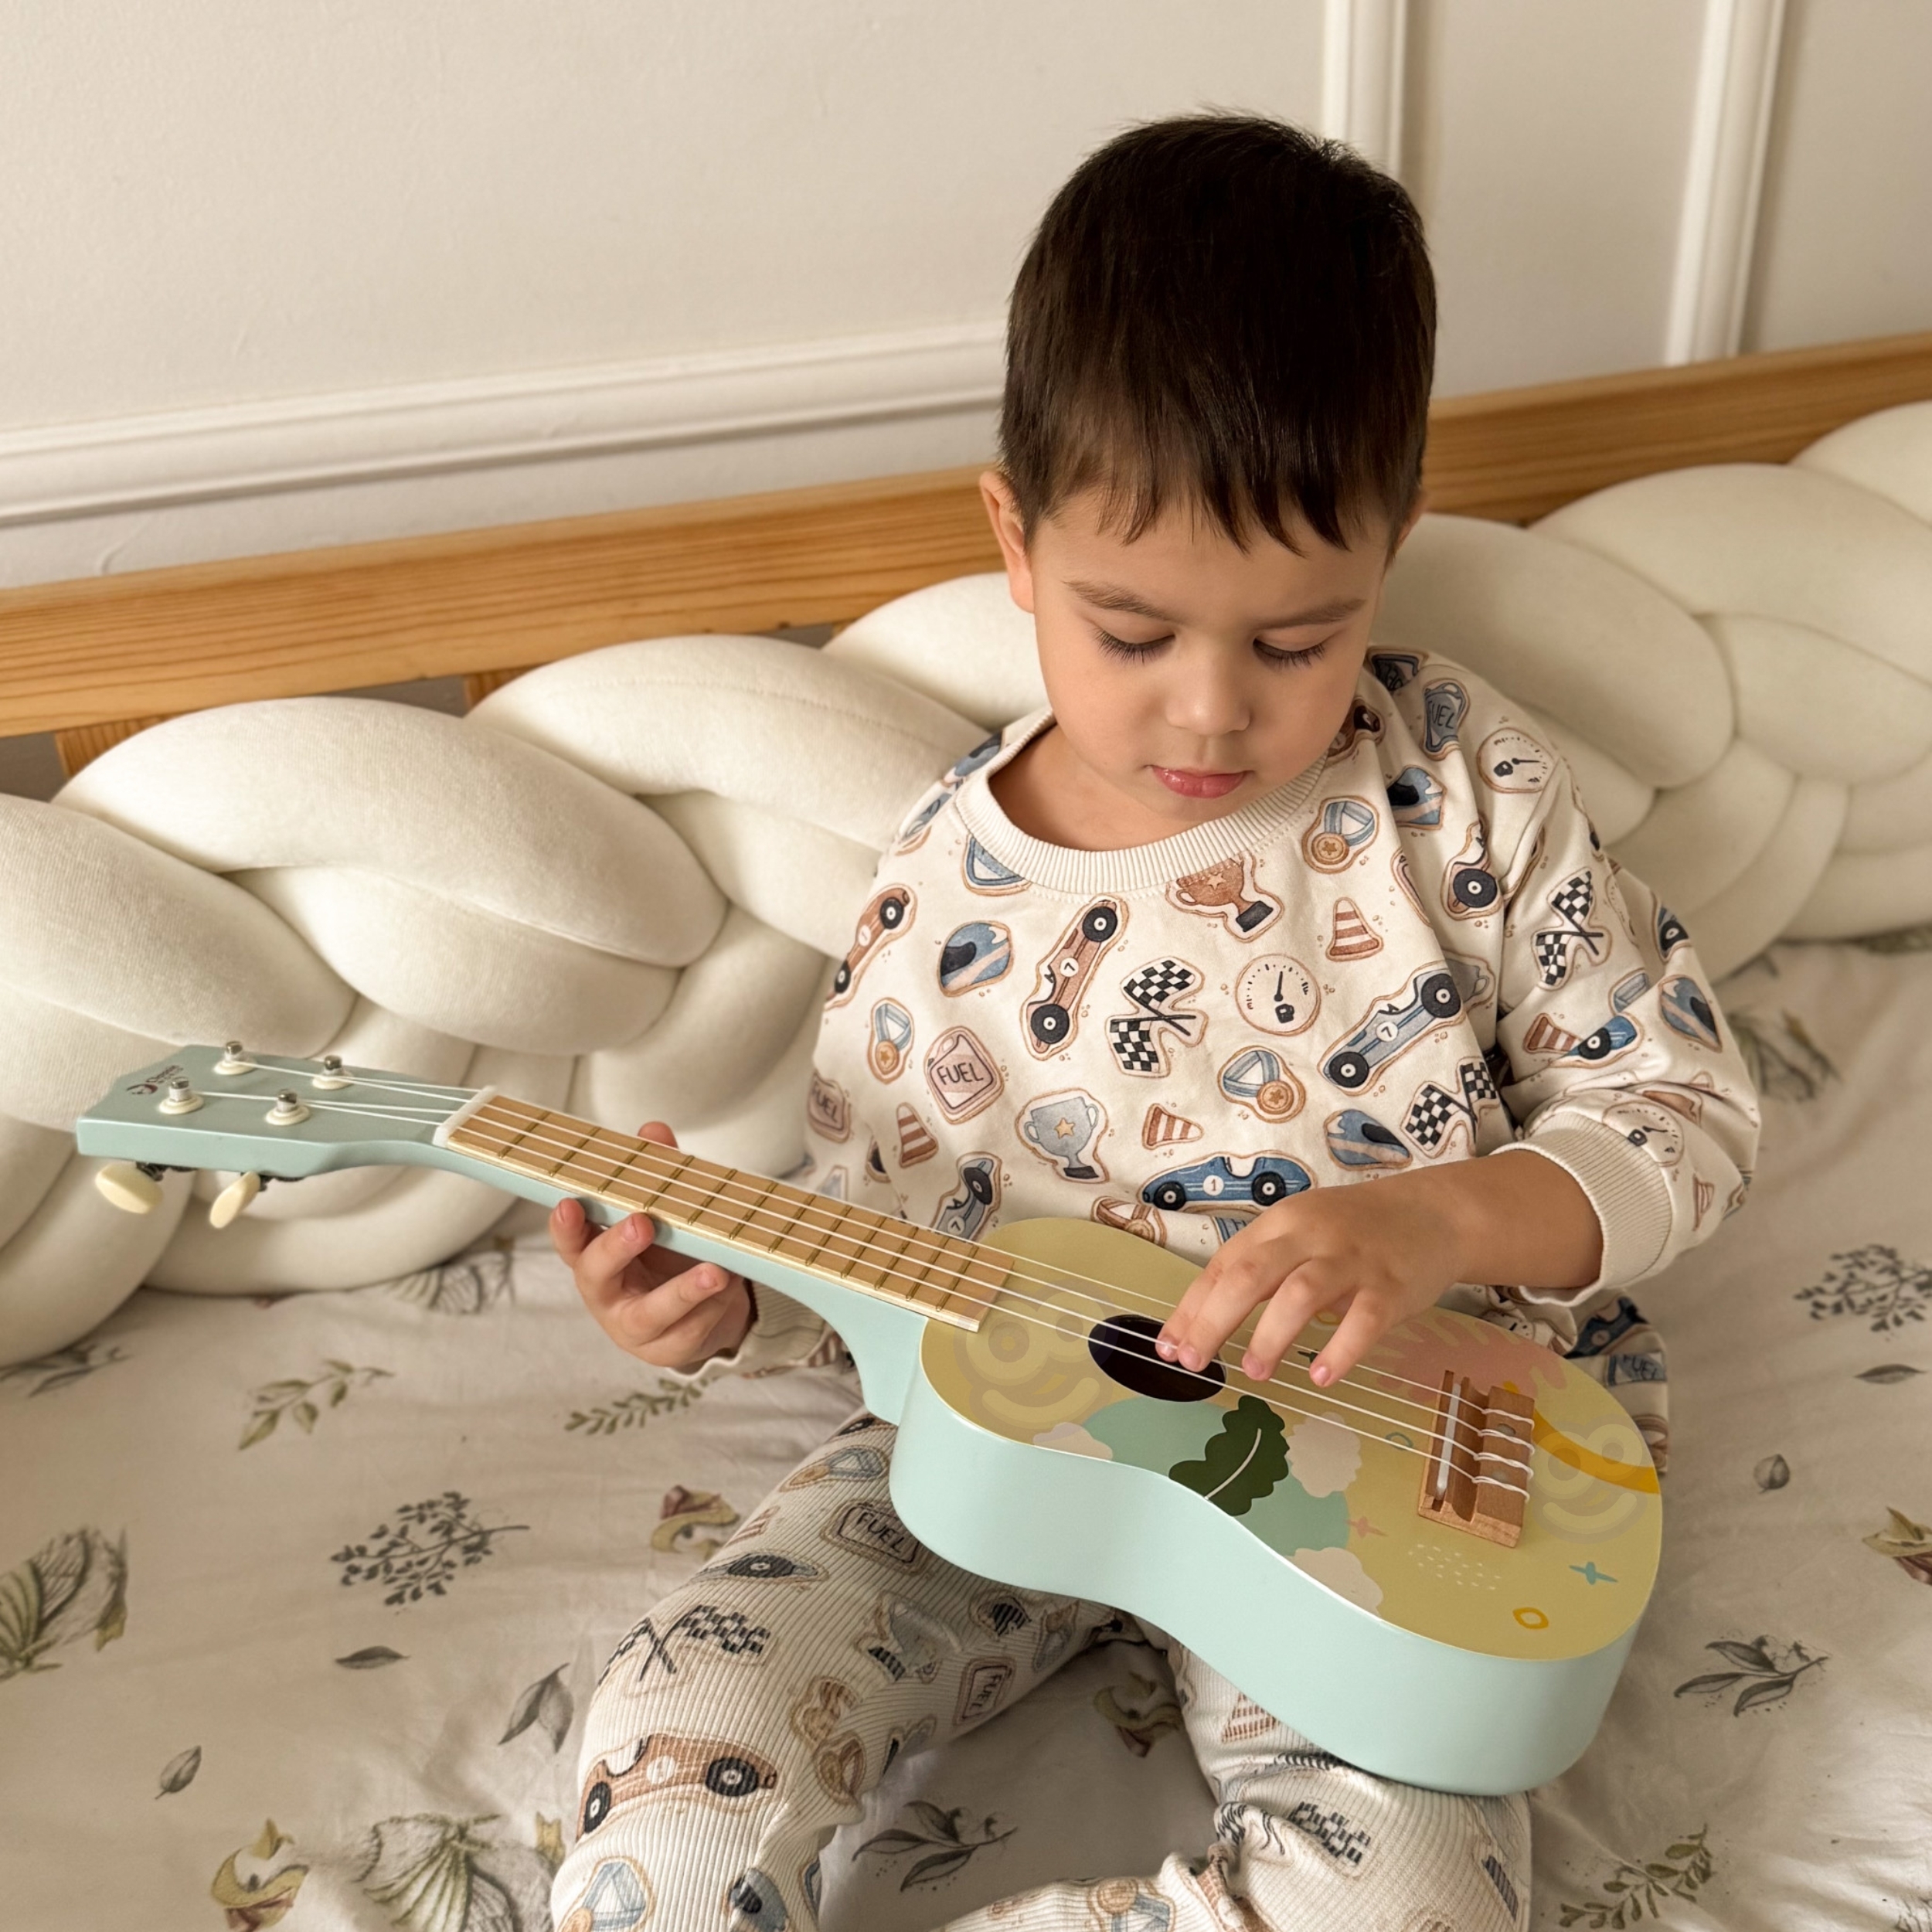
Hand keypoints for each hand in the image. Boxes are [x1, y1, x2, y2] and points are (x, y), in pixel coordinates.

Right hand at [549, 1121, 752, 1370]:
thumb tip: (653, 1132)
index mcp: (595, 1254)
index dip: (565, 1225)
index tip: (569, 1203)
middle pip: (596, 1275)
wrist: (704, 1309)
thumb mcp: (664, 1213)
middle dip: (616, 1248)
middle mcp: (606, 1292)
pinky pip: (687, 1332)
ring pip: (649, 1314)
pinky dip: (711, 1307)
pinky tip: (730, 1284)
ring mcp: (633, 1326)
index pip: (571, 1240)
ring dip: (682, 1291)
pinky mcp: (667, 1348)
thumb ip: (658, 1174)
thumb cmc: (669, 1254)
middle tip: (641, 1223)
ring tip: (714, 1270)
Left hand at [1157, 1176, 1458, 1391]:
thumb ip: (1259, 1270)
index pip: (1224, 1265)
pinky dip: (1340, 1350)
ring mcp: (1352, 1260)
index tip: (1169, 1348)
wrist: (1433, 1214)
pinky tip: (1322, 1377)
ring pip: (1300, 1293)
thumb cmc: (1354, 1232)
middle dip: (1215, 1320)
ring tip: (1255, 1372)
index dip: (1192, 1308)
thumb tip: (1203, 1321)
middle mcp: (1311, 1236)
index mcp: (1281, 1223)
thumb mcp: (1301, 1235)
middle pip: (1251, 1273)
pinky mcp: (1391, 1286)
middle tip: (1196, 1363)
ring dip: (1271, 1336)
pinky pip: (1363, 1320)